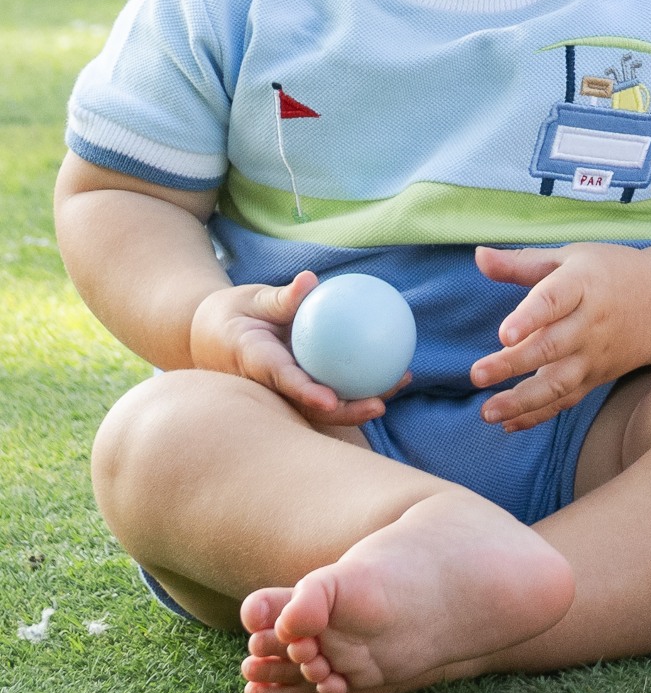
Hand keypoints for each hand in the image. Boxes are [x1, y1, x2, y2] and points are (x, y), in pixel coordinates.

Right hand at [187, 273, 396, 427]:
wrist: (207, 339)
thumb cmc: (231, 315)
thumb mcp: (250, 300)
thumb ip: (281, 298)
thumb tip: (310, 280)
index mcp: (256, 365)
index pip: (283, 382)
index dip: (307, 395)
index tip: (331, 401)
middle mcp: (272, 387)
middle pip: (311, 407)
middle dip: (346, 412)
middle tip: (381, 403)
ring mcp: (286, 390)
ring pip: (325, 402)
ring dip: (362, 398)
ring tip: (401, 381)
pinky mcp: (298, 385)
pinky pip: (330, 384)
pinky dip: (359, 379)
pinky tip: (393, 364)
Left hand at [470, 244, 650, 430]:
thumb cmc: (610, 273)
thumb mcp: (570, 257)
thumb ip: (521, 263)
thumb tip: (478, 256)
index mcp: (583, 284)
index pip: (555, 299)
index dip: (530, 316)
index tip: (503, 333)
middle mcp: (590, 323)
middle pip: (551, 347)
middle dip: (513, 364)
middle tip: (476, 375)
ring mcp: (594, 356)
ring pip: (559, 383)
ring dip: (522, 401)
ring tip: (487, 412)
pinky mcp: (595, 378)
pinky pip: (566, 401)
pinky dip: (538, 416)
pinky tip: (508, 424)